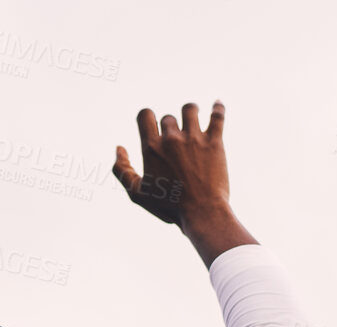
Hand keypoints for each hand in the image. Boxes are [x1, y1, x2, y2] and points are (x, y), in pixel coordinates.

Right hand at [113, 101, 231, 229]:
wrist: (201, 213)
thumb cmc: (169, 206)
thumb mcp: (136, 193)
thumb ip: (122, 170)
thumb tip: (119, 148)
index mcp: (151, 147)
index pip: (145, 114)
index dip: (148, 117)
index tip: (154, 127)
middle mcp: (171, 139)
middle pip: (168, 117)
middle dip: (171, 126)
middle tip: (178, 142)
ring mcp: (194, 138)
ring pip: (190, 109)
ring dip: (190, 112)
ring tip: (194, 119)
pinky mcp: (214, 143)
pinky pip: (217, 116)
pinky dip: (217, 108)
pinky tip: (217, 104)